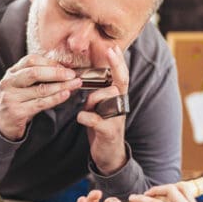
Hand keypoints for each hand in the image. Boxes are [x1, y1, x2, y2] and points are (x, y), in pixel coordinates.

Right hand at [0, 55, 81, 139]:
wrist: (3, 122)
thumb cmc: (18, 101)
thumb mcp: (22, 84)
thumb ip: (37, 75)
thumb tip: (63, 68)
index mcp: (11, 72)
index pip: (31, 60)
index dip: (50, 62)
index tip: (65, 66)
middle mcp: (9, 83)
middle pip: (34, 73)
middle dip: (56, 73)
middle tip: (72, 75)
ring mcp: (11, 98)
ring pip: (40, 89)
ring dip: (61, 86)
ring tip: (75, 84)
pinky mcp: (17, 112)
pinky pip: (41, 103)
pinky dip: (55, 98)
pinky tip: (65, 95)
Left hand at [77, 46, 129, 174]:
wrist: (108, 155)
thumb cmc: (102, 126)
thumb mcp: (100, 107)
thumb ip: (98, 92)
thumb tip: (86, 75)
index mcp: (118, 98)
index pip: (121, 76)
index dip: (118, 61)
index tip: (113, 46)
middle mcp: (121, 106)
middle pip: (116, 83)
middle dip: (110, 71)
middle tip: (106, 58)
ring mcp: (117, 118)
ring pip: (104, 98)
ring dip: (91, 101)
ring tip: (87, 110)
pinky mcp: (109, 131)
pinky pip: (94, 118)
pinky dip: (84, 117)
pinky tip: (82, 119)